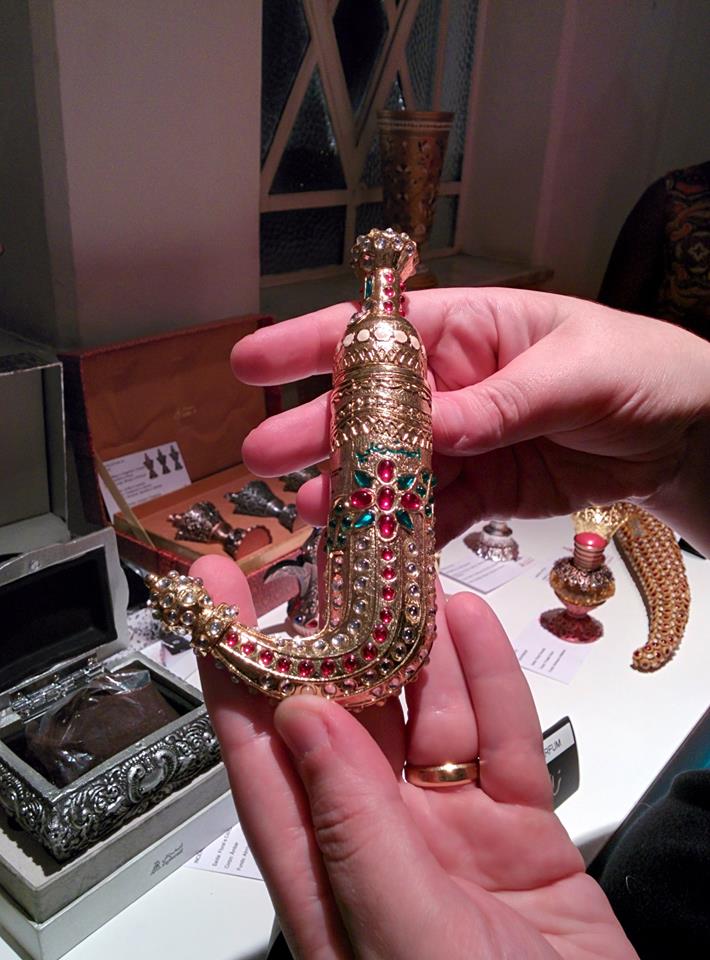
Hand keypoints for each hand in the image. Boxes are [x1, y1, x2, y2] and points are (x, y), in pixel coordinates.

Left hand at [192, 555, 635, 959]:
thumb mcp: (408, 938)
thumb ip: (353, 828)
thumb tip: (298, 717)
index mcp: (325, 877)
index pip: (262, 756)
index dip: (236, 669)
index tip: (218, 596)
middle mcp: (379, 845)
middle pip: (347, 717)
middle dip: (341, 635)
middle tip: (339, 558)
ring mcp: (450, 833)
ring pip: (427, 716)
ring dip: (420, 645)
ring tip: (413, 574)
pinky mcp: (518, 827)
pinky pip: (499, 739)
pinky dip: (489, 681)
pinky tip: (473, 627)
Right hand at [233, 289, 709, 549]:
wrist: (686, 430)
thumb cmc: (639, 368)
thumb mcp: (576, 373)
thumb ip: (502, 402)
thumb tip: (433, 428)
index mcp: (468, 331)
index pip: (377, 334)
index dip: (309, 345)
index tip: (251, 364)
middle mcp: (452, 386)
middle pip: (372, 409)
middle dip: (317, 431)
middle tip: (264, 459)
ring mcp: (465, 443)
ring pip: (395, 470)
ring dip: (355, 492)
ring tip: (315, 515)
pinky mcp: (485, 492)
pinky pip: (436, 515)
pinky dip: (407, 536)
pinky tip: (374, 553)